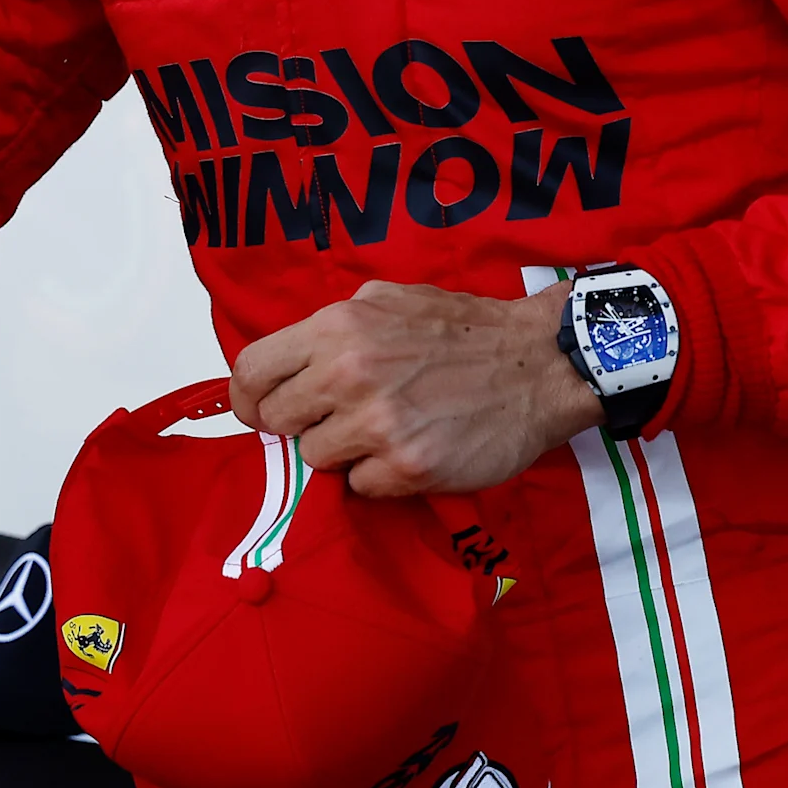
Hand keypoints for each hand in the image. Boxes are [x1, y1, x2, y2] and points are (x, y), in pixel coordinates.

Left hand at [228, 280, 605, 496]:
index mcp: (337, 328)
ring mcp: (377, 424)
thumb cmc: (463, 331)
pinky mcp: (407, 467)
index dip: (249, 397)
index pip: (251, 370)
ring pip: (315, 458)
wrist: (539, 364)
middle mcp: (348, 373)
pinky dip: (378, 477)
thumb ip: (332, 330)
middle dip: (300, 424)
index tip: (260, 410)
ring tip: (383, 431)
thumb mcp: (386, 301)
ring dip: (342, 453)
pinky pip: (359, 486)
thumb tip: (287, 365)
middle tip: (336, 420)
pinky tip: (410, 450)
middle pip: (276, 420)